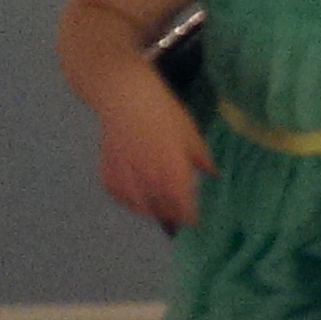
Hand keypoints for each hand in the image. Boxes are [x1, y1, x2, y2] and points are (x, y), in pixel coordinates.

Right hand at [96, 88, 211, 226]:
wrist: (127, 99)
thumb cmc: (165, 114)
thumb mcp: (191, 135)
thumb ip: (201, 158)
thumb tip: (213, 173)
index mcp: (173, 174)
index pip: (184, 206)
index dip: (190, 216)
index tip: (195, 221)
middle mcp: (150, 182)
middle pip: (162, 210)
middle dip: (173, 215)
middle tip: (179, 216)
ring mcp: (126, 179)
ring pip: (140, 207)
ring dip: (152, 212)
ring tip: (161, 212)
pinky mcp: (108, 173)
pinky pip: (119, 196)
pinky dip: (129, 202)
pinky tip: (136, 200)